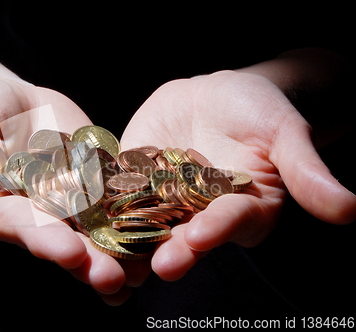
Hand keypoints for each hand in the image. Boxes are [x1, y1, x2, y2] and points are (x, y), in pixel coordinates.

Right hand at [0, 77, 149, 302]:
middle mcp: (37, 214)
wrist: (7, 96)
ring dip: (119, 250)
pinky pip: (116, 199)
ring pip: (95, 229)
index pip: (22, 228)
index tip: (71, 254)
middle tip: (114, 278)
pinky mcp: (94, 182)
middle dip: (90, 259)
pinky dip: (136, 216)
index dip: (47, 241)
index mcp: (0, 211)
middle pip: (64, 239)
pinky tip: (160, 235)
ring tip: (142, 271)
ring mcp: (68, 200)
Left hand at [121, 70, 355, 280]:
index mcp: (239, 209)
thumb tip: (348, 209)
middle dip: (166, 250)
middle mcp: (199, 215)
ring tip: (106, 261)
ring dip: (125, 243)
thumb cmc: (260, 111)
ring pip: (143, 225)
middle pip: (182, 236)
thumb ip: (307, 171)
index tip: (200, 237)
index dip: (216, 229)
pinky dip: (100, 207)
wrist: (219, 97)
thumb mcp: (285, 134)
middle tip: (150, 267)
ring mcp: (163, 202)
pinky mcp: (134, 183)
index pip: (228, 222)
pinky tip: (79, 215)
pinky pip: (115, 196)